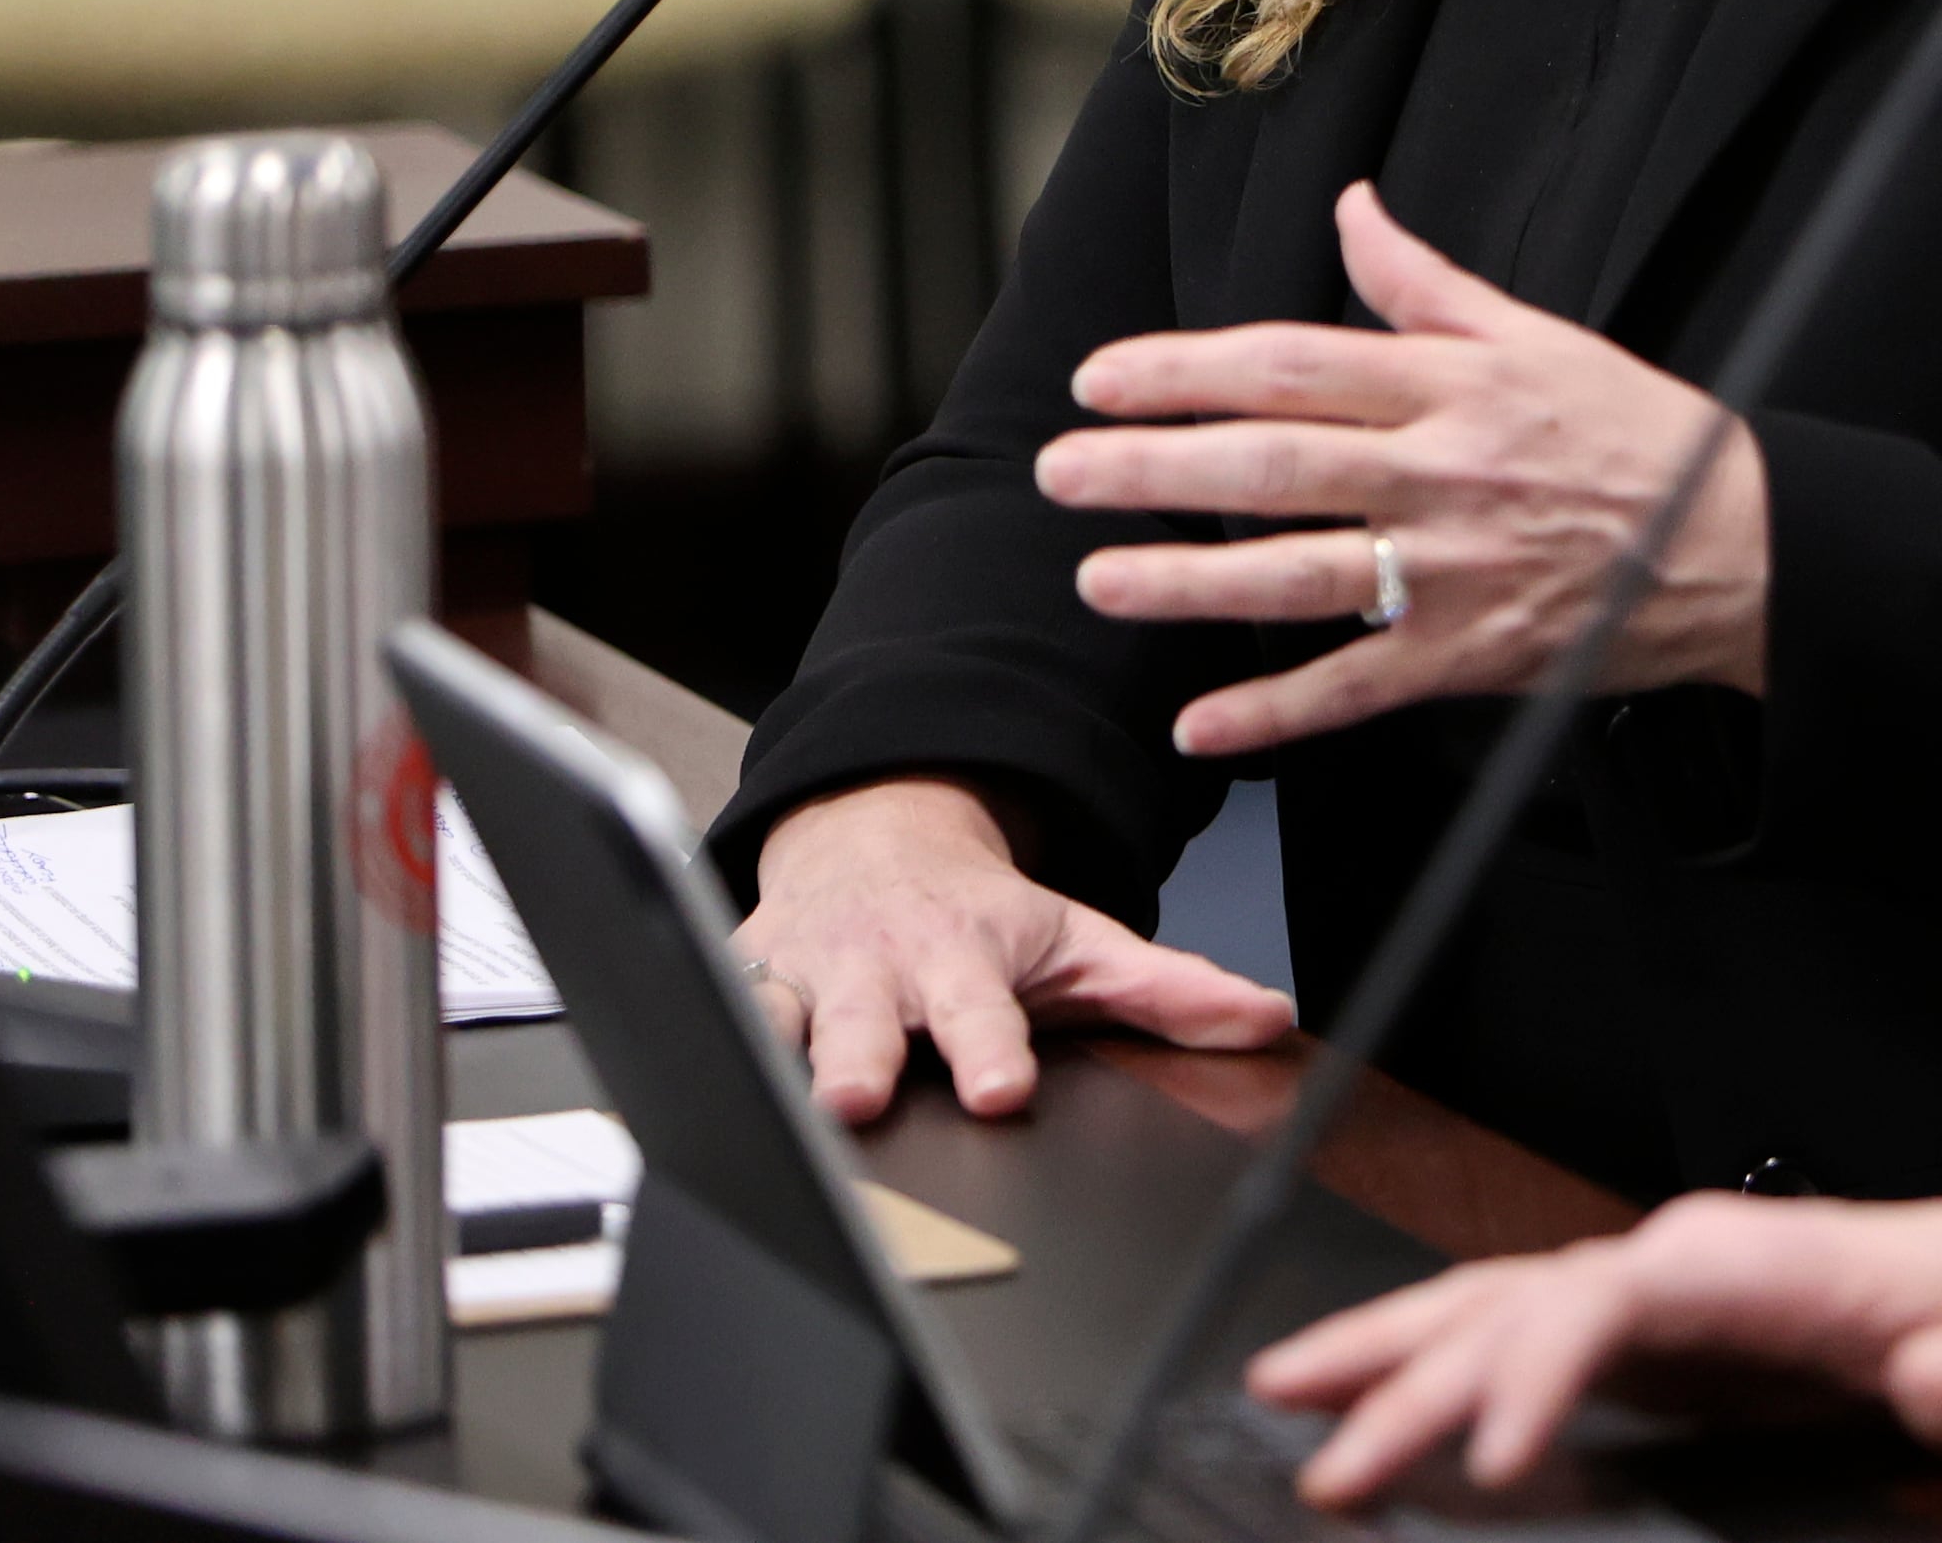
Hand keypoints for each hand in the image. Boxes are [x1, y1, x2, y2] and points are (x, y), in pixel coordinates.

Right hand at [733, 777, 1290, 1121]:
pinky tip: (673, 1077)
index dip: (990, 1050)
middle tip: (858, 1098)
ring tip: (770, 1098)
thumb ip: (1172, 991)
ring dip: (773, 1056)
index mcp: (966, 963)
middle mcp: (882, 971)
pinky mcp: (745, 983)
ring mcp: (807, 981)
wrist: (879, 843)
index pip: (984, 1016)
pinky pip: (714, 1012)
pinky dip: (693, 1040)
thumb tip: (1269, 1021)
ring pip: (779, 1022)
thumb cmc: (986, 918)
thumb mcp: (1082, 943)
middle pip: (869, 1025)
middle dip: (861, 1060)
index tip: (998, 1087)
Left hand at [1045, 182, 1768, 755]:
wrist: (1738, 541)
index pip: (1294, 365)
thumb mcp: (1538, 335)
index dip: (1187, 370)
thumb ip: (1426, 283)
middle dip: (1153, 467)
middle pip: (1273, 465)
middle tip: (1059, 470)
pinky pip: (1356, 687)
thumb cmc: (1636, 433)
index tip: (1102, 378)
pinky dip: (1276, 713)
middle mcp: (1442, 473)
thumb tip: (1353, 207)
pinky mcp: (1470, 654)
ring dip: (1188, 582)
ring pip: (1297, 576)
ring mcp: (1452, 570)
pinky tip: (1201, 726)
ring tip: (1099, 579)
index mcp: (1453, 386)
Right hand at [1244, 1187, 1941, 1501]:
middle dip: (1412, 1377)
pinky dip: (1430, 1356)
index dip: (1534, 1372)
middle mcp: (1690, 1259)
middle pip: (1519, 1300)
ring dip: (1387, 1349)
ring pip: (1494, 1302)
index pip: (1608, 1301)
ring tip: (1281, 1396)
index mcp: (1754, 1259)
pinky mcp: (1656, 1332)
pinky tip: (1367, 1391)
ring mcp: (1663, 1291)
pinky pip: (1517, 1332)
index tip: (1481, 1462)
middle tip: (1325, 1466)